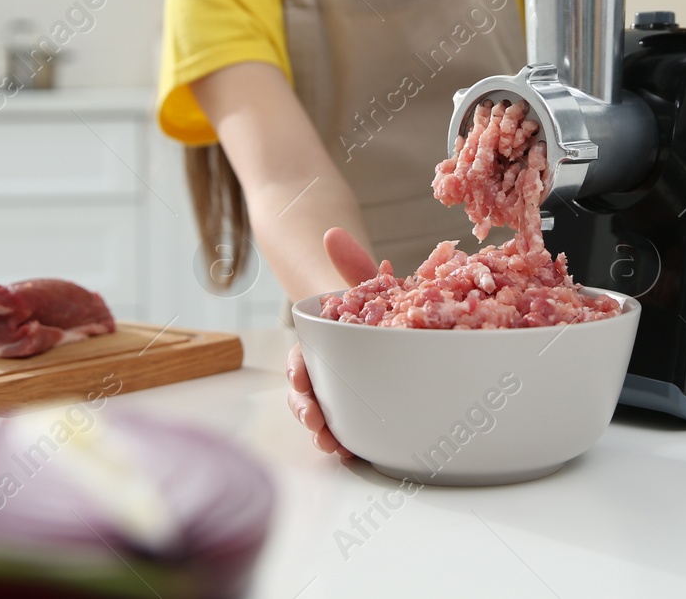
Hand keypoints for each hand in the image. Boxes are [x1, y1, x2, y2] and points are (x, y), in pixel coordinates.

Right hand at [286, 226, 376, 457]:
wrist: (388, 322)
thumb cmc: (371, 305)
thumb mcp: (361, 283)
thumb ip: (349, 264)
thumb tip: (333, 234)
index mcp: (317, 343)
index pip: (298, 357)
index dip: (296, 368)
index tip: (299, 377)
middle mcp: (322, 371)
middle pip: (305, 391)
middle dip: (305, 408)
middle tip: (315, 421)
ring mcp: (338, 392)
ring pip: (321, 413)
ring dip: (321, 430)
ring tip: (331, 444)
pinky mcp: (357, 409)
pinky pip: (346, 426)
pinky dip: (345, 438)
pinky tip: (351, 450)